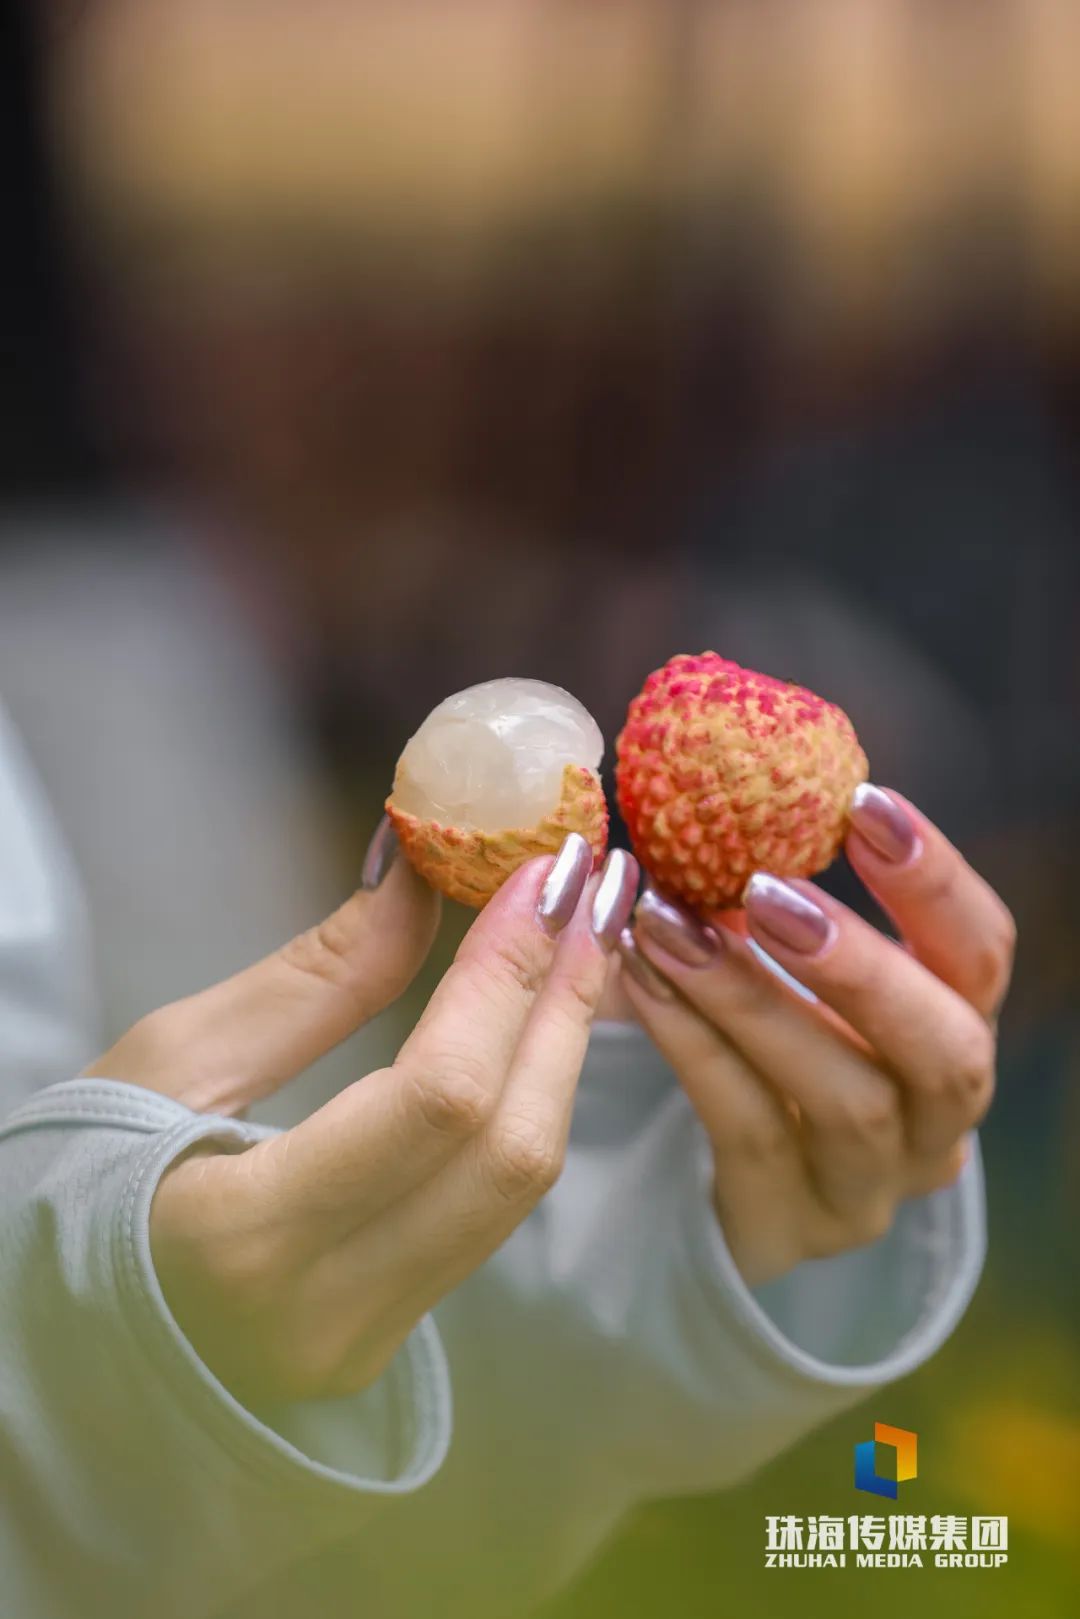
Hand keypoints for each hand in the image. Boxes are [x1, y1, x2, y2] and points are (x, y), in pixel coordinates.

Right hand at [86, 830, 638, 1404]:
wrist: (52, 1313)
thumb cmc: (81, 1174)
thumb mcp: (174, 1060)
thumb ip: (313, 979)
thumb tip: (419, 878)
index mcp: (247, 1238)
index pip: (435, 1099)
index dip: (505, 975)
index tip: (541, 876)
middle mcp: (326, 1311)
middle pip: (507, 1150)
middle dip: (565, 1005)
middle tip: (591, 891)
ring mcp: (368, 1338)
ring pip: (517, 1187)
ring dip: (563, 1051)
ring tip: (585, 940)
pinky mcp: (391, 1334)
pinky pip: (491, 1210)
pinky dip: (528, 1104)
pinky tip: (542, 1028)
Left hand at [616, 786, 1013, 1286]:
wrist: (717, 1185)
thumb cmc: (765, 1042)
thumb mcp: (792, 972)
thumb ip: (780, 900)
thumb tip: (717, 786)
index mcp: (953, 1032)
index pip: (984, 955)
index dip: (937, 881)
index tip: (862, 803)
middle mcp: (936, 1121)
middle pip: (945, 1050)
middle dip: (862, 964)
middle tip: (766, 890)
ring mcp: (871, 1186)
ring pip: (845, 1100)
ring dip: (751, 998)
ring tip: (668, 924)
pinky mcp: (792, 1224)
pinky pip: (749, 1128)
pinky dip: (694, 1045)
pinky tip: (642, 979)